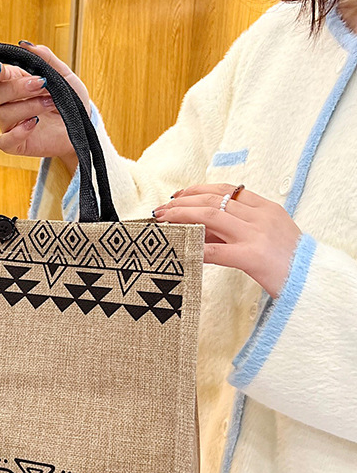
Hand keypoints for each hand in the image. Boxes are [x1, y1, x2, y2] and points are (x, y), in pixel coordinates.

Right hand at [0, 41, 89, 171]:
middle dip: (17, 87)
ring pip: (3, 114)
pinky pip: (5, 141)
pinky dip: (17, 132)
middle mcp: (9, 104)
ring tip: (50, 102)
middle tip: (41, 83)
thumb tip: (27, 45)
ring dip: (28, 106)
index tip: (0, 68)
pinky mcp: (18, 144)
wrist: (84, 125)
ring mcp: (12, 125)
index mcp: (15, 83)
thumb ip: (46, 59)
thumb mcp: (64, 75)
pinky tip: (34, 123)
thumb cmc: (71, 100)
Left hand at [153, 184, 301, 298]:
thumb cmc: (286, 262)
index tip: (179, 194)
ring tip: (163, 221)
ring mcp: (256, 235)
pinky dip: (193, 248)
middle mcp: (260, 217)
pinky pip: (214, 250)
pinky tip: (178, 250)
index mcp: (266, 208)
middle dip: (183, 202)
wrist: (311, 282)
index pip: (227, 190)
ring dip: (182, 216)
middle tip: (161, 208)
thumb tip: (199, 225)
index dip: (198, 190)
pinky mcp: (251, 257)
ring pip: (211, 216)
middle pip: (214, 200)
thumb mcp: (265, 235)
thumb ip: (236, 227)